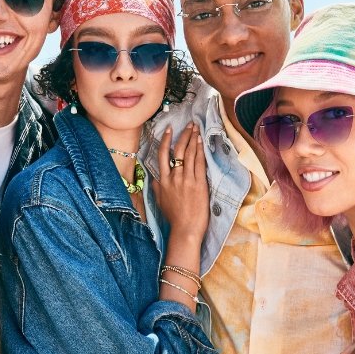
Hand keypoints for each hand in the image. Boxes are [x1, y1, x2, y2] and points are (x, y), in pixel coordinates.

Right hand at [153, 123, 208, 239]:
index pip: (162, 155)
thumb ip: (157, 188)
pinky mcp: (199, 184)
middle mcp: (174, 177)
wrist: (185, 229)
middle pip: (178, 150)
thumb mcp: (160, 201)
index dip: (165, 140)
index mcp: (163, 181)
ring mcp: (186, 180)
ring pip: (189, 154)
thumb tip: (154, 179)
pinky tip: (200, 142)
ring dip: (193, 139)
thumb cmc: (174, 217)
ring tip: (196, 129)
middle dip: (184, 135)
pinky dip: (199, 151)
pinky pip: (199, 163)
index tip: (169, 129)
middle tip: (189, 124)